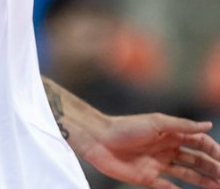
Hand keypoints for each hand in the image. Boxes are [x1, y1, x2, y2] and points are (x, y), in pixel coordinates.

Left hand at [80, 113, 219, 188]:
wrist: (97, 139)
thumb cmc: (126, 127)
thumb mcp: (156, 123)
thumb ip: (182, 126)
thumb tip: (208, 125)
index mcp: (171, 134)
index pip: (200, 143)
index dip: (214, 151)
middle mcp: (167, 149)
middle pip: (196, 160)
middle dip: (213, 168)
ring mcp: (158, 164)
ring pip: (187, 174)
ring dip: (203, 180)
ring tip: (218, 187)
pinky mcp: (147, 177)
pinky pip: (167, 187)